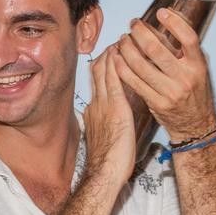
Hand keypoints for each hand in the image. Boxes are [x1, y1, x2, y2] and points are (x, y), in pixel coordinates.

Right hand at [82, 46, 135, 185]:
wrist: (105, 172)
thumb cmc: (108, 162)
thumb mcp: (103, 138)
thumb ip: (103, 125)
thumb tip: (106, 122)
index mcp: (94, 111)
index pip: (97, 82)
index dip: (103, 66)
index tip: (112, 55)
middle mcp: (97, 104)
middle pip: (98, 72)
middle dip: (107, 55)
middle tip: (118, 42)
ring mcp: (104, 104)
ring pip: (105, 71)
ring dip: (112, 55)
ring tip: (121, 42)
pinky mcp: (115, 107)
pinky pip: (115, 79)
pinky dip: (117, 64)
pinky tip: (121, 53)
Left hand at [114, 7, 215, 144]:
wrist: (195, 125)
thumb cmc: (195, 93)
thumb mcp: (198, 69)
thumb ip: (185, 50)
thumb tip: (170, 22)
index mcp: (198, 66)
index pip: (189, 38)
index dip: (174, 22)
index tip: (161, 13)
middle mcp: (185, 78)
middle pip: (157, 49)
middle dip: (140, 33)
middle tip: (133, 25)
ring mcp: (170, 91)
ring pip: (141, 65)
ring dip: (127, 49)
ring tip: (122, 40)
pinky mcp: (156, 102)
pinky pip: (134, 81)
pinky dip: (122, 68)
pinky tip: (117, 59)